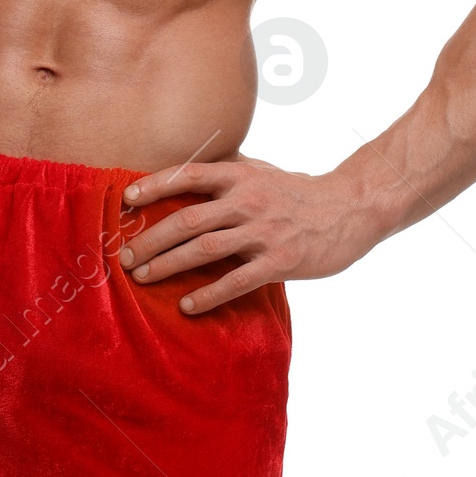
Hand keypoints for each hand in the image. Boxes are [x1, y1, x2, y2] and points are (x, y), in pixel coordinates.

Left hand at [120, 153, 377, 312]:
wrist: (350, 209)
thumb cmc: (297, 192)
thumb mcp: (261, 171)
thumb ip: (225, 171)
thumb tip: (182, 170)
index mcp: (240, 176)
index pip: (189, 175)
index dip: (154, 186)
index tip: (125, 200)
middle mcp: (248, 201)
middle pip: (187, 219)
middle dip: (150, 239)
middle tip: (125, 256)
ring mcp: (264, 232)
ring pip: (205, 249)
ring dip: (168, 265)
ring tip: (142, 277)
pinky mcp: (280, 261)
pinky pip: (236, 281)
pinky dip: (208, 295)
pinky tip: (187, 306)